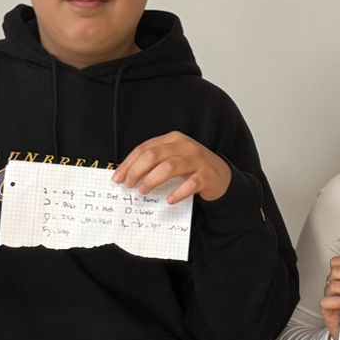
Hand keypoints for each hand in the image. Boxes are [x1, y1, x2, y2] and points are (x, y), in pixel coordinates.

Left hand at [114, 132, 231, 203]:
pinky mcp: (207, 175)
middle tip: (128, 186)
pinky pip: (190, 184)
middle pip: (154, 156)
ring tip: (143, 192)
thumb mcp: (173, 159)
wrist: (221, 176)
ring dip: (152, 180)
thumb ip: (154, 162)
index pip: (145, 148)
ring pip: (169, 167)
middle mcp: (185, 146)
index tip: (118, 178)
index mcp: (173, 139)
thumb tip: (127, 176)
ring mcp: (197, 160)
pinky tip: (169, 201)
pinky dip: (178, 193)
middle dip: (136, 171)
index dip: (129, 164)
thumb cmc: (191, 168)